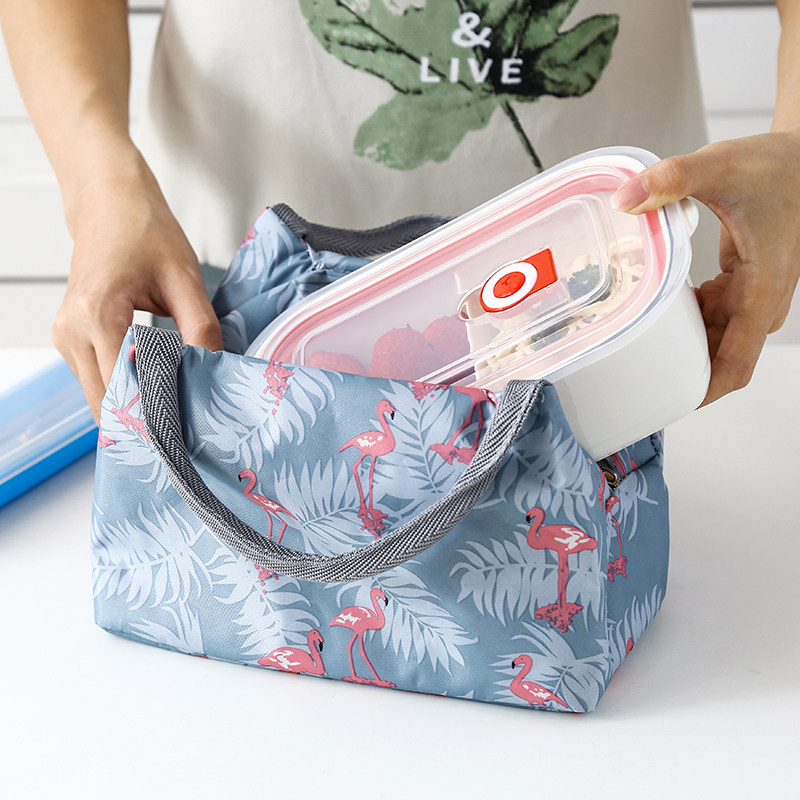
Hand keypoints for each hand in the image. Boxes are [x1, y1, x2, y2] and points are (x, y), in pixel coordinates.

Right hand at [53, 151, 222, 423]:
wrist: (110, 202)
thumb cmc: (144, 232)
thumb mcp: (184, 278)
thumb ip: (200, 329)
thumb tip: (214, 373)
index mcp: (97, 315)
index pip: (123, 389)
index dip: (154, 417)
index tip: (184, 439)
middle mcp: (72, 332)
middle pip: (106, 402)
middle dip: (144, 421)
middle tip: (186, 438)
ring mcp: (66, 338)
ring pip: (99, 396)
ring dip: (133, 408)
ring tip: (175, 416)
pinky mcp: (72, 339)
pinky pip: (97, 379)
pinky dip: (124, 391)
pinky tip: (155, 392)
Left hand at [611, 131, 799, 404]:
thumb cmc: (775, 167)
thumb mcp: (721, 167)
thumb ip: (673, 178)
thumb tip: (626, 198)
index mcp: (761, 291)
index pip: (736, 364)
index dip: (705, 391)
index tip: (670, 403)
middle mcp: (759, 303)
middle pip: (720, 359)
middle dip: (682, 372)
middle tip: (634, 377)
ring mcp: (751, 298)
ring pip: (714, 340)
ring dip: (682, 346)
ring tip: (635, 349)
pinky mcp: (740, 287)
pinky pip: (711, 319)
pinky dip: (686, 321)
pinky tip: (657, 311)